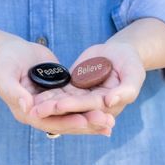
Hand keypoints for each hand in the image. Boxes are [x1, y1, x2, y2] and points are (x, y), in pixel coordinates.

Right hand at [0, 38, 114, 135]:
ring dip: (91, 117)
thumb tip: (27, 107)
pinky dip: (89, 104)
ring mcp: (51, 103)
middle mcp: (40, 112)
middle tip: (107, 123)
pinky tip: (106, 105)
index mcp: (26, 112)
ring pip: (73, 113)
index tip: (85, 121)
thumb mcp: (4, 75)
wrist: (11, 49)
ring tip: (112, 121)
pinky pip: (76, 100)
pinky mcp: (59, 92)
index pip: (50, 121)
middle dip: (86, 123)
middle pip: (66, 121)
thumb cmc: (5, 61)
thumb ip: (14, 92)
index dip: (68, 122)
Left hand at [28, 41, 145, 122]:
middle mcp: (93, 107)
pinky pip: (60, 92)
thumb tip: (109, 102)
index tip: (59, 105)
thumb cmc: (131, 64)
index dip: (74, 106)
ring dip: (48, 105)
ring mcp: (82, 98)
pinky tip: (34, 95)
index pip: (88, 107)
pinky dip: (48, 94)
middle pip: (72, 109)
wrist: (120, 53)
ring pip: (63, 102)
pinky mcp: (74, 89)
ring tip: (31, 106)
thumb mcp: (134, 75)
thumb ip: (125, 91)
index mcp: (108, 107)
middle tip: (37, 111)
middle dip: (54, 110)